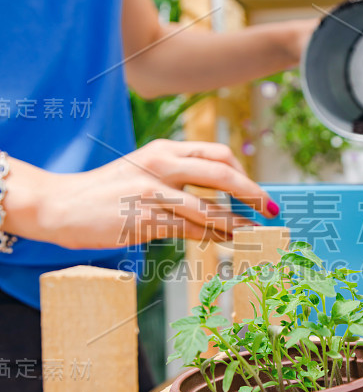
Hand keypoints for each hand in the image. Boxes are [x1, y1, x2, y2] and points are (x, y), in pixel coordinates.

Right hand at [3, 140, 278, 249]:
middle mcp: (161, 165)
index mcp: (164, 150)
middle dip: (252, 192)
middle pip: (221, 172)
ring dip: (236, 222)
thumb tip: (214, 201)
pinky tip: (223, 240)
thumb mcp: (143, 174)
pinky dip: (210, 236)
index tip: (257, 192)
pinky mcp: (143, 217)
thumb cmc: (106, 193)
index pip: (217, 154)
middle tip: (270, 208)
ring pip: (207, 205)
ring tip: (253, 232)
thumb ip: (176, 179)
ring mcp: (152, 191)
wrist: (61, 205)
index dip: (244, 173)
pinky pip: (187, 228)